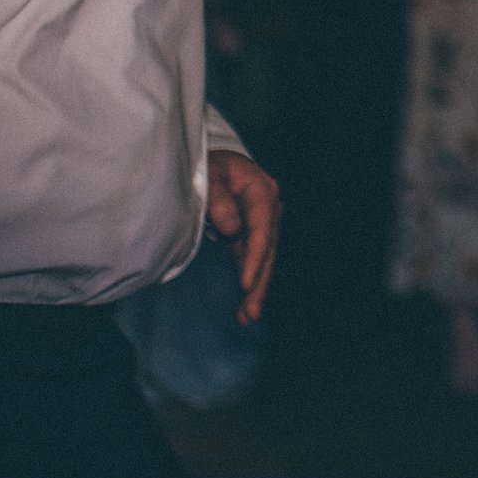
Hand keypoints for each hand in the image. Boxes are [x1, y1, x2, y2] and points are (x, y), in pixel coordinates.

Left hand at [206, 149, 282, 324]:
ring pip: (263, 258)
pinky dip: (250, 279)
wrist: (213, 160)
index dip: (255, 257)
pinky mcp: (251, 231)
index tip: (246, 284)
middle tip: (251, 312)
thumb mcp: (209, 175)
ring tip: (248, 317)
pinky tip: (246, 303)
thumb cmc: (209, 165)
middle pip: (267, 248)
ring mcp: (262, 220)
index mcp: (261, 189)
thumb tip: (231, 230)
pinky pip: (253, 258)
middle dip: (259, 282)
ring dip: (256, 287)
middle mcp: (269, 206)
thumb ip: (218, 200)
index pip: (262, 228)